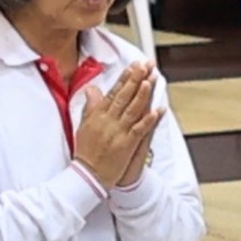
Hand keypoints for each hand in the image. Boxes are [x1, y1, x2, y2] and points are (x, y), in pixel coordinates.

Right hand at [74, 63, 163, 187]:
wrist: (87, 175)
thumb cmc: (86, 152)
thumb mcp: (83, 125)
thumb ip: (91, 106)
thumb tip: (92, 89)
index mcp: (97, 115)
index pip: (113, 92)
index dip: (125, 78)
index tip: (134, 66)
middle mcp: (108, 121)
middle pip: (124, 97)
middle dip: (136, 79)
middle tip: (146, 65)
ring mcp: (117, 133)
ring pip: (132, 110)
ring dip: (142, 95)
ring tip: (150, 80)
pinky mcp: (126, 145)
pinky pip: (139, 130)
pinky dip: (148, 120)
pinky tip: (156, 110)